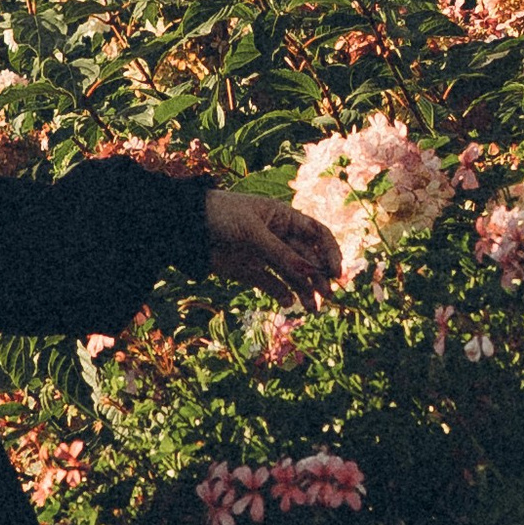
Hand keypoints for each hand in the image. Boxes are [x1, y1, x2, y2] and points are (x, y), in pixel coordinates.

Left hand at [205, 188, 341, 305]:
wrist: (186, 228)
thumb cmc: (222, 215)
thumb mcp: (252, 231)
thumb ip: (280, 254)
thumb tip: (310, 274)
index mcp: (284, 218)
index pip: (317, 234)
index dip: (330, 252)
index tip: (336, 272)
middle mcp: (279, 236)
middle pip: (307, 258)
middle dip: (319, 276)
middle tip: (328, 296)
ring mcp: (266, 255)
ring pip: (293, 275)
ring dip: (304, 290)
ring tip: (311, 309)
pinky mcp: (251, 271)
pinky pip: (273, 285)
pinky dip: (282, 294)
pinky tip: (288, 302)